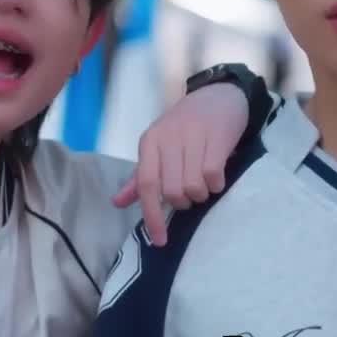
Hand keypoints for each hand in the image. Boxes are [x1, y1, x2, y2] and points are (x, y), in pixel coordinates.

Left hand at [112, 83, 249, 245]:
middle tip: (191, 195)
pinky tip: (218, 177)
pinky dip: (217, 184)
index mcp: (150, 142)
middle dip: (183, 202)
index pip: (146, 185)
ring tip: (205, 184)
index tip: (160, 241)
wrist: (219, 95)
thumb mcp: (160, 146)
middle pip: (172, 190)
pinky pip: (213, 175)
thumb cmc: (187, 126)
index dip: (152, 217)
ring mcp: (194, 136)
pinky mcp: (218, 137)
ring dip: (201, 194)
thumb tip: (117, 203)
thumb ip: (141, 177)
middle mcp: (169, 138)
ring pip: (193, 186)